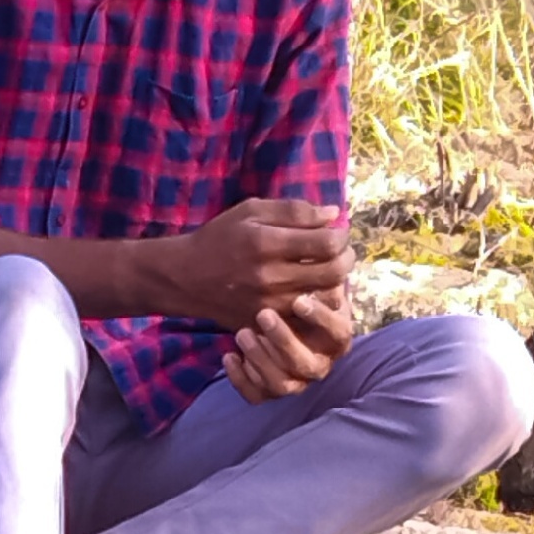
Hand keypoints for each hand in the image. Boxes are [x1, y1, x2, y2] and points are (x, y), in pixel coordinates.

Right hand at [151, 197, 348, 333]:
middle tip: (341, 251)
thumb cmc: (220, 237)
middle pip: (333, 272)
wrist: (186, 278)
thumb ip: (294, 211)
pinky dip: (316, 301)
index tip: (338, 232)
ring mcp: (269, 304)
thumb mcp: (251, 211)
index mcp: (266, 244)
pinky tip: (310, 287)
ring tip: (326, 267)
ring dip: (334, 280)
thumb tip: (333, 215)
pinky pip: (306, 314)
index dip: (341, 236)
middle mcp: (270, 277)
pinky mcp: (267, 322)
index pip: (326, 243)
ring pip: (324, 295)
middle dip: (346, 258)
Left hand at [225, 278, 356, 400]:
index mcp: (335, 336)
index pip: (338, 332)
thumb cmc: (298, 293)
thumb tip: (331, 233)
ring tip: (242, 333)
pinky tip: (228, 356)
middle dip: (285, 341)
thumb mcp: (310, 277)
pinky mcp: (268, 390)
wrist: (274, 316)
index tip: (299, 300)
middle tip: (263, 314)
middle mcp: (319, 363)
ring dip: (261, 360)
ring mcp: (294, 380)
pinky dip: (241, 379)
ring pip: (282, 384)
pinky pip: (256, 396)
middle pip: (308, 364)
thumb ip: (319, 266)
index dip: (321, 319)